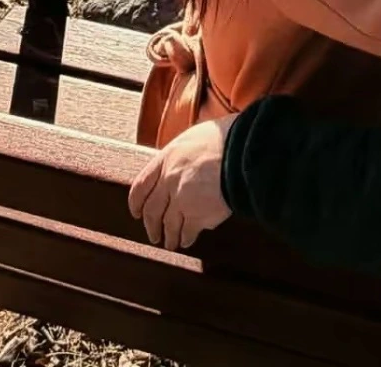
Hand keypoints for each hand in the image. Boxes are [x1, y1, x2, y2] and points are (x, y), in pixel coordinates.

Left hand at [128, 114, 236, 250]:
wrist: (244, 150)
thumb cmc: (226, 138)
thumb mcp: (195, 137)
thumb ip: (182, 154)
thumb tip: (181, 163)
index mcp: (166, 158)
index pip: (140, 186)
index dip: (136, 203)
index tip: (137, 213)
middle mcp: (169, 180)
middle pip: (152, 211)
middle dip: (152, 226)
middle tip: (154, 234)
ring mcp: (181, 200)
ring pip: (168, 225)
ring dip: (169, 237)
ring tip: (171, 243)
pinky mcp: (197, 215)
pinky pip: (187, 232)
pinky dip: (186, 238)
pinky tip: (188, 240)